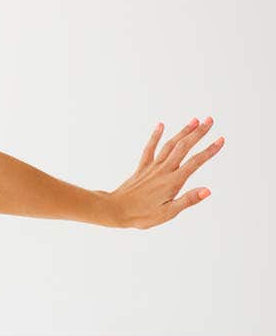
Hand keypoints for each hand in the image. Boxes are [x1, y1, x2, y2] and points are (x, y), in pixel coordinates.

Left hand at [107, 116, 223, 228]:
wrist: (114, 210)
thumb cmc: (141, 215)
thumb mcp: (168, 213)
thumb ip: (188, 200)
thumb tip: (207, 190)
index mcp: (172, 182)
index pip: (195, 162)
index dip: (209, 150)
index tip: (221, 139)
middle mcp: (163, 171)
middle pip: (183, 147)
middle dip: (198, 133)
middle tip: (210, 120)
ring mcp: (152, 167)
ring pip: (169, 145)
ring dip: (182, 132)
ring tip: (194, 120)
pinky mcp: (142, 168)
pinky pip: (149, 149)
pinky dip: (156, 136)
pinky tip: (161, 125)